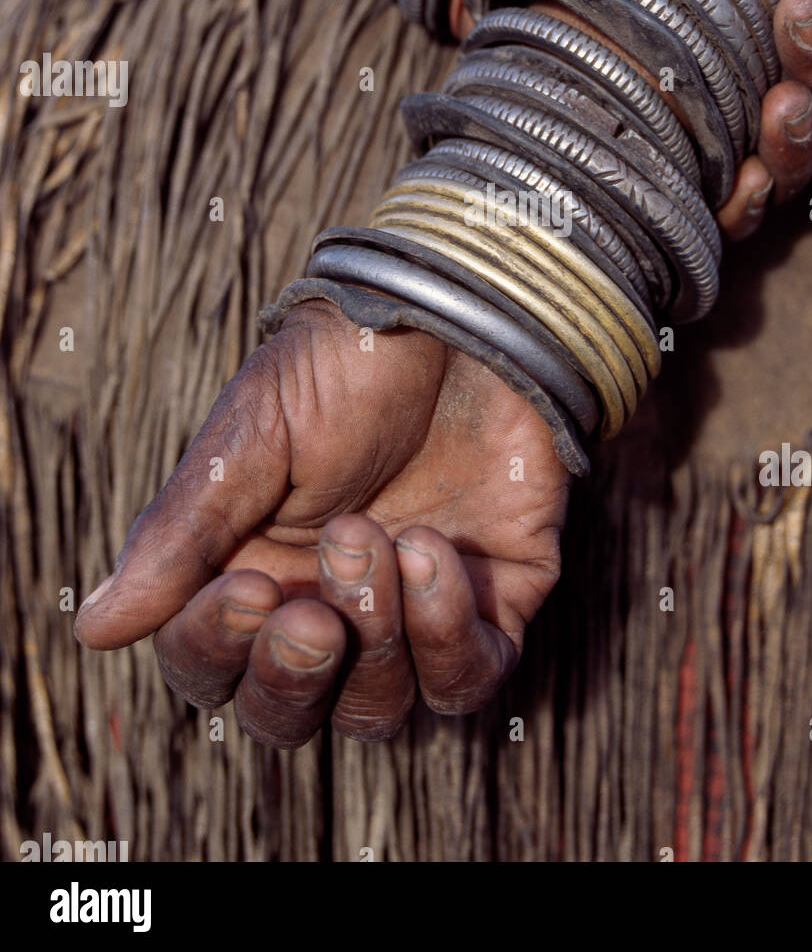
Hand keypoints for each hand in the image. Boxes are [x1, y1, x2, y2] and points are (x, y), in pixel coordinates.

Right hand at [74, 300, 567, 746]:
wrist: (458, 317)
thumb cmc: (343, 369)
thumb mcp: (251, 438)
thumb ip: (183, 535)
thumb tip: (97, 629)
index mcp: (254, 570)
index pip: (212, 668)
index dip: (219, 649)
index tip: (249, 588)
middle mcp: (331, 607)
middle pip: (291, 714)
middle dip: (296, 675)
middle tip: (313, 614)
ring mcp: (414, 611)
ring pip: (378, 712)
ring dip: (376, 642)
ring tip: (380, 538)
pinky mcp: (493, 600)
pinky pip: (468, 679)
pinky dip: (448, 635)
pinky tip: (433, 552)